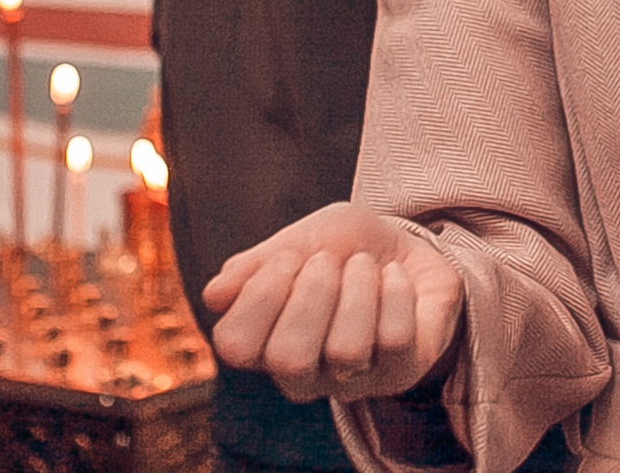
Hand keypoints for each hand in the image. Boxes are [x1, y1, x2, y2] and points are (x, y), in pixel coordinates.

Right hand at [203, 203, 464, 402]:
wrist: (406, 244)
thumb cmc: (342, 248)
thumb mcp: (299, 239)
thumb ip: (257, 265)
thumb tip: (214, 296)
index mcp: (264, 341)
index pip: (236, 345)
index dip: (259, 296)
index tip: (288, 257)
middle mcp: (302, 374)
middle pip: (288, 358)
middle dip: (312, 294)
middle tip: (328, 261)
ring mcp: (352, 381)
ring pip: (346, 350)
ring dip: (358, 288)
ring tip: (365, 266)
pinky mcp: (399, 374)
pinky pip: (394, 339)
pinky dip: (395, 292)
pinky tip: (393, 278)